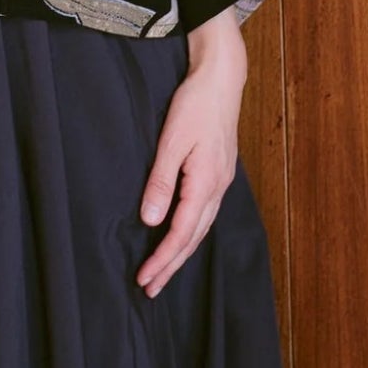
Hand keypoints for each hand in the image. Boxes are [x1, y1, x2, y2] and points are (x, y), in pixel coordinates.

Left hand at [136, 10, 246, 298]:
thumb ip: (161, 181)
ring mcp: (221, 181)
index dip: (163, 259)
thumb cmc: (195, 104)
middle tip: (150, 289)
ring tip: (164, 270)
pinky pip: (205, 213)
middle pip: (194, 238)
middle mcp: (218, 188)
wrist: (222, 78)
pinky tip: (183, 234)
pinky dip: (191, 232)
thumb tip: (151, 220)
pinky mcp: (219, 172)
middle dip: (172, 265)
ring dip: (182, 252)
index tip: (145, 279)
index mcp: (206, 183)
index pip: (181, 233)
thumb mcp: (172, 140)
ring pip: (201, 228)